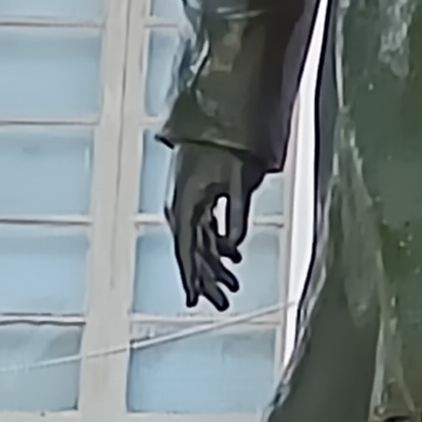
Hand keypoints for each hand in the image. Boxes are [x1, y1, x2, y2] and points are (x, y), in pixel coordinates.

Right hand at [168, 141, 257, 310]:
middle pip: (193, 253)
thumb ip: (236, 216)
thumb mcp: (239, 183)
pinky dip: (216, 247)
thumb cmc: (228, 147)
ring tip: (230, 287)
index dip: (192, 278)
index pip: (186, 251)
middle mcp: (182, 208)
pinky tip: (230, 259)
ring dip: (214, 266)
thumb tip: (232, 248)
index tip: (195, 299)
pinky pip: (204, 231)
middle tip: (222, 302)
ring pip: (199, 244)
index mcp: (186, 206)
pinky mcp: (198, 199)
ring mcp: (188, 204)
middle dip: (207, 280)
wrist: (218, 119)